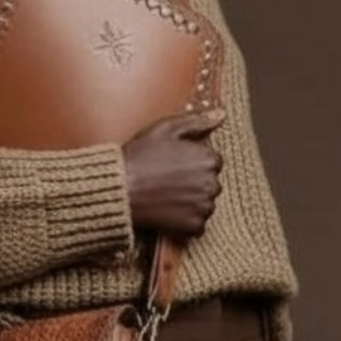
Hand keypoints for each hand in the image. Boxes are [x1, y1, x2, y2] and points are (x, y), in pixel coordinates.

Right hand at [119, 110, 225, 238]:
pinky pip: (198, 224)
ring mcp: (204, 206)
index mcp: (208, 159)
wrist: (118, 190)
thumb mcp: (166, 129)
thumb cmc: (139, 157)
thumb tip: (221, 114)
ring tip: (166, 194)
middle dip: (194, 181)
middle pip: (210, 182)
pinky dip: (185, 220)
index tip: (173, 164)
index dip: (191, 161)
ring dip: (191, 200)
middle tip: (167, 179)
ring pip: (205, 203)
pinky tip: (168, 210)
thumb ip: (198, 121)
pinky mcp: (194, 226)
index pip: (212, 160)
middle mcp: (211, 183)